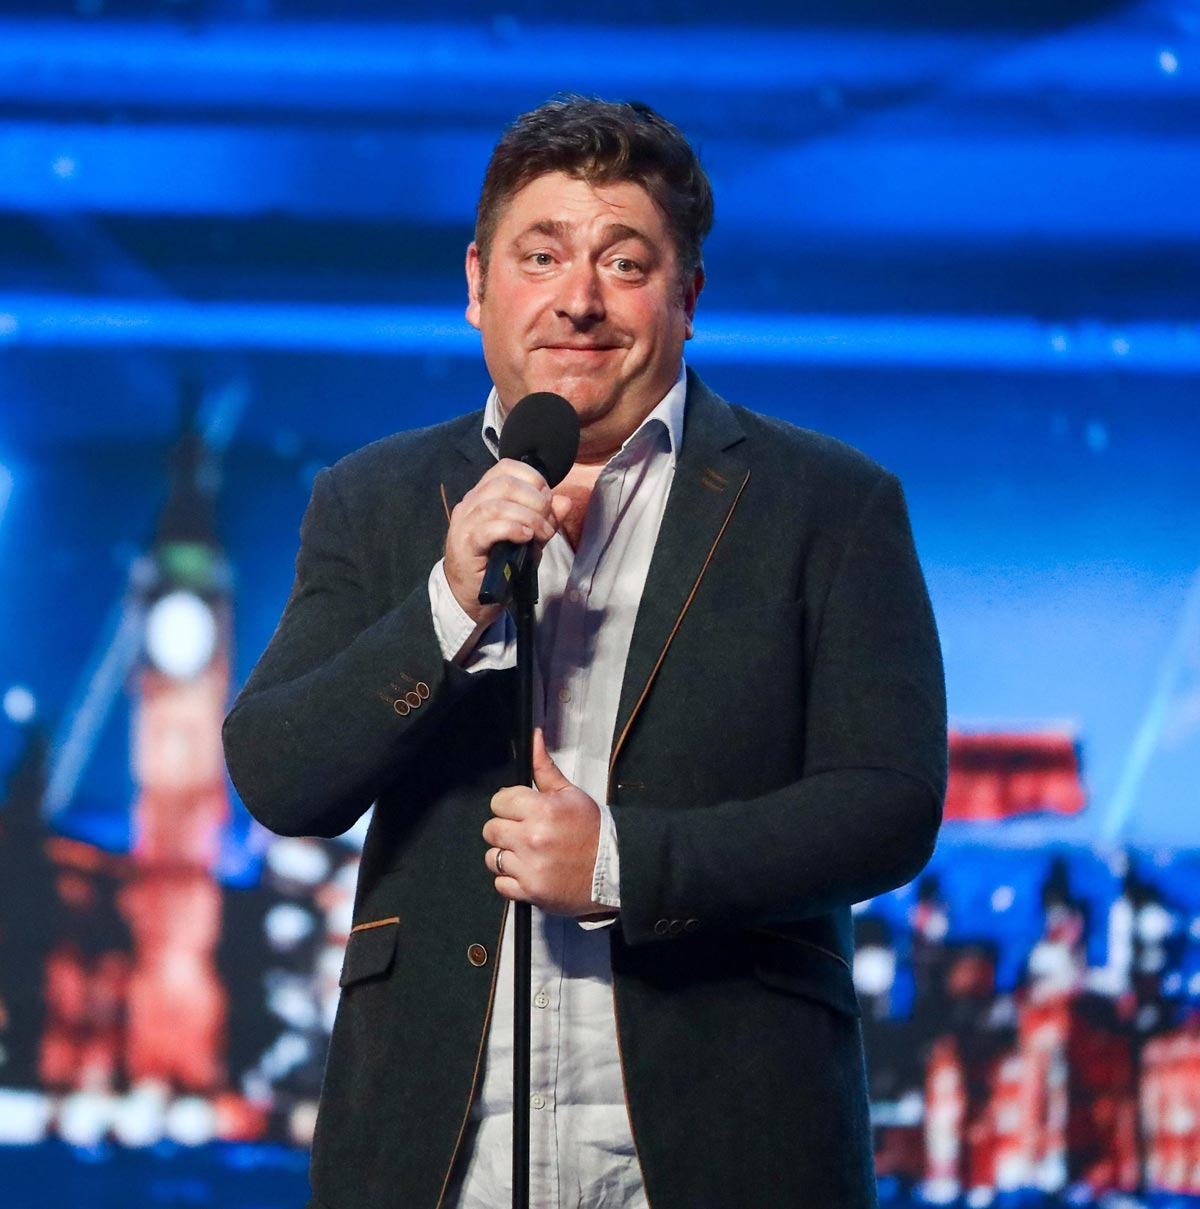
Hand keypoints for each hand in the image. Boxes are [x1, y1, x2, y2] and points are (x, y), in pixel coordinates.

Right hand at [445, 459, 571, 625]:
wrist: (472, 596)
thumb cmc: (498, 564)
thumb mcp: (528, 537)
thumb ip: (545, 518)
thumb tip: (564, 501)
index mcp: (484, 494)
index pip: (506, 468)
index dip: (532, 478)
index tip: (548, 498)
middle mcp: (471, 503)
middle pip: (504, 483)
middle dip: (535, 498)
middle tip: (547, 519)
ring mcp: (465, 523)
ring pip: (497, 505)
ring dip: (528, 517)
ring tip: (541, 533)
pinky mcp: (465, 545)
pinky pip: (488, 529)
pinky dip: (512, 529)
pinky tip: (525, 537)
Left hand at [483, 730, 601, 915]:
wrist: (613, 869)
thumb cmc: (592, 830)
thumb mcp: (570, 794)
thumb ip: (544, 768)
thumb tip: (533, 738)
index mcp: (542, 810)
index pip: (499, 801)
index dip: (509, 804)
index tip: (521, 810)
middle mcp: (532, 839)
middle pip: (491, 829)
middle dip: (505, 828)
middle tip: (524, 832)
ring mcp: (530, 868)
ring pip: (492, 857)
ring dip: (506, 855)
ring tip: (527, 853)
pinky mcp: (530, 892)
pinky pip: (500, 883)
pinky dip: (511, 879)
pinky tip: (529, 870)